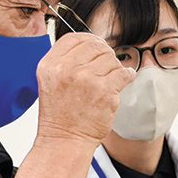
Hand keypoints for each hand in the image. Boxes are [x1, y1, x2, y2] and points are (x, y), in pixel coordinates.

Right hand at [35, 32, 133, 146]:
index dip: (89, 39)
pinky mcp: (106, 91)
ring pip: (111, 59)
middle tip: (107, 63)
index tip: (97, 45)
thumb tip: (91, 44)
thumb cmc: (60, 114)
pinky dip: (128, 74)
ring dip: (115, 67)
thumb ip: (65, 61)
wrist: (66, 139)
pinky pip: (124, 73)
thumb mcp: (50, 81)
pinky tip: (125, 77)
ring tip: (110, 79)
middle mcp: (67, 69)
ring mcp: (87, 79)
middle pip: (95, 46)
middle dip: (105, 52)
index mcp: (50, 64)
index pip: (75, 38)